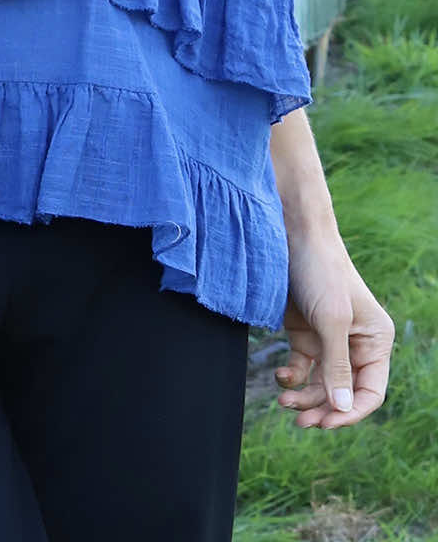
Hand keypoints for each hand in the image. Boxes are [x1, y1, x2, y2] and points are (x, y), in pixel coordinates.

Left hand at [274, 226, 394, 428]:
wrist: (290, 235)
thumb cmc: (320, 271)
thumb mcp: (332, 320)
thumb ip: (336, 366)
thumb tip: (341, 408)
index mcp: (375, 341)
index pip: (370, 392)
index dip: (350, 412)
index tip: (326, 423)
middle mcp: (355, 344)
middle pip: (343, 393)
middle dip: (323, 409)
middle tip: (301, 422)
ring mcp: (328, 339)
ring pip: (320, 384)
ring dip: (304, 397)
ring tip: (284, 403)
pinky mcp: (305, 332)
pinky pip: (302, 368)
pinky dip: (292, 378)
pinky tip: (281, 377)